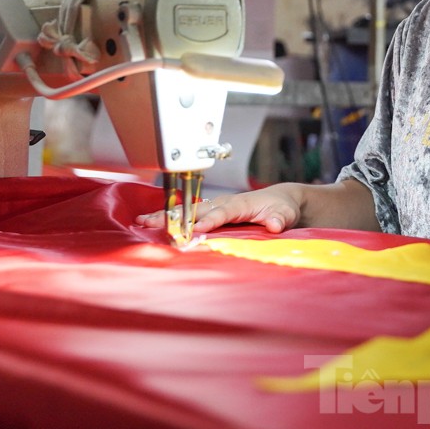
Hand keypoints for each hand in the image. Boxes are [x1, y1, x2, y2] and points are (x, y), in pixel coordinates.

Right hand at [134, 185, 302, 234]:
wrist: (280, 200)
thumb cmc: (282, 207)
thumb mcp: (286, 213)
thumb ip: (280, 218)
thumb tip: (275, 224)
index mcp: (241, 203)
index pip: (223, 212)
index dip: (210, 220)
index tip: (197, 228)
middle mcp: (224, 202)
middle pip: (197, 209)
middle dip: (176, 216)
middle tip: (154, 223)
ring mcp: (216, 206)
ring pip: (188, 211)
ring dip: (166, 215)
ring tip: (142, 221)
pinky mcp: (210, 212)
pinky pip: (188, 214)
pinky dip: (170, 216)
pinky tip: (149, 222)